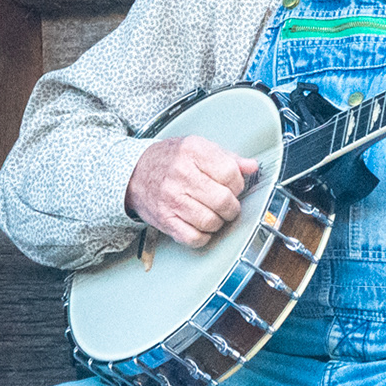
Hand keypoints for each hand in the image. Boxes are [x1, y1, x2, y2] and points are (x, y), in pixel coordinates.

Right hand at [127, 134, 259, 247]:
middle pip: (223, 200)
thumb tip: (252, 167)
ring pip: (211, 221)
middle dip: (232, 206)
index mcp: (192, 151)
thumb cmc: (169, 160)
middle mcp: (181, 175)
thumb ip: (227, 157)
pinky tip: (201, 226)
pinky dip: (204, 236)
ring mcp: (171, 199)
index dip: (237, 183)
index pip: (230, 173)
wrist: (133, 173)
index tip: (233, 186)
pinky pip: (194, 238)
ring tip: (214, 214)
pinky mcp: (165, 220)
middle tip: (227, 204)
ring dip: (219, 222)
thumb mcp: (197, 147)